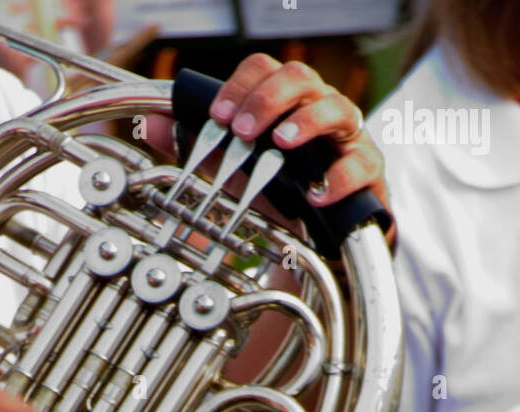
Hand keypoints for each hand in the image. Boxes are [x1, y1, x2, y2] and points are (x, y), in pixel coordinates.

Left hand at [209, 55, 391, 227]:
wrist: (319, 235)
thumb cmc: (281, 191)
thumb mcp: (234, 169)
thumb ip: (197, 145)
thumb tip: (151, 124)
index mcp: (286, 101)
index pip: (266, 69)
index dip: (241, 85)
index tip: (218, 115)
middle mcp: (318, 108)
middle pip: (300, 78)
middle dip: (269, 99)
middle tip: (243, 130)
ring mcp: (346, 137)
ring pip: (337, 109)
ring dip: (307, 122)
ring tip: (282, 143)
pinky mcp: (367, 171)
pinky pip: (362, 165)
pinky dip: (340, 178)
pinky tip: (317, 194)